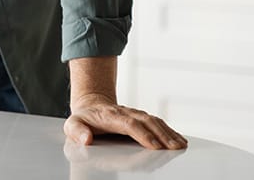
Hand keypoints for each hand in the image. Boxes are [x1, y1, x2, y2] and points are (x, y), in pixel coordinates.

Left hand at [64, 93, 187, 150]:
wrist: (90, 104)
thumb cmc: (83, 118)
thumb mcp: (72, 124)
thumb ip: (77, 131)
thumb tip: (86, 139)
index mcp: (110, 116)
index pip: (129, 124)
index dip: (142, 134)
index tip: (154, 145)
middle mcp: (125, 112)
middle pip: (146, 122)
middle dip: (162, 134)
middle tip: (175, 148)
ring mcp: (135, 114)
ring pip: (154, 121)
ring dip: (168, 132)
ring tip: (181, 145)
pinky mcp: (141, 117)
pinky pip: (157, 122)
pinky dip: (170, 130)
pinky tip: (180, 139)